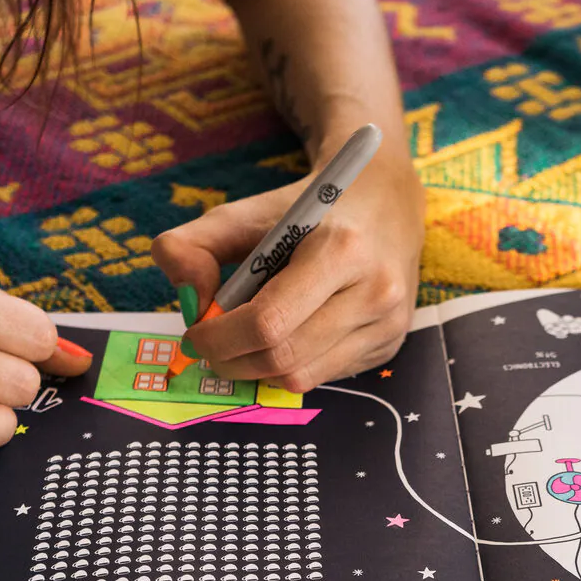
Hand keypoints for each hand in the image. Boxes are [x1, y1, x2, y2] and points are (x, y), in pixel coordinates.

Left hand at [151, 151, 423, 391]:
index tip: (195, 333)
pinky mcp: (391, 344)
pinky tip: (285, 337)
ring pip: (302, 378)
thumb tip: (189, 302)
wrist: (384, 202)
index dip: (219, 338)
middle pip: (283, 358)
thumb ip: (193, 245)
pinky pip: (324, 376)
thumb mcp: (244, 212)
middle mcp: (375, 292)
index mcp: (341, 249)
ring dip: (258, 369)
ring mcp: (387, 324)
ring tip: (243, 343)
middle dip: (232, 361)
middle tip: (210, 348)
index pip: (268, 322)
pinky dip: (290, 366)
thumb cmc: (307, 209)